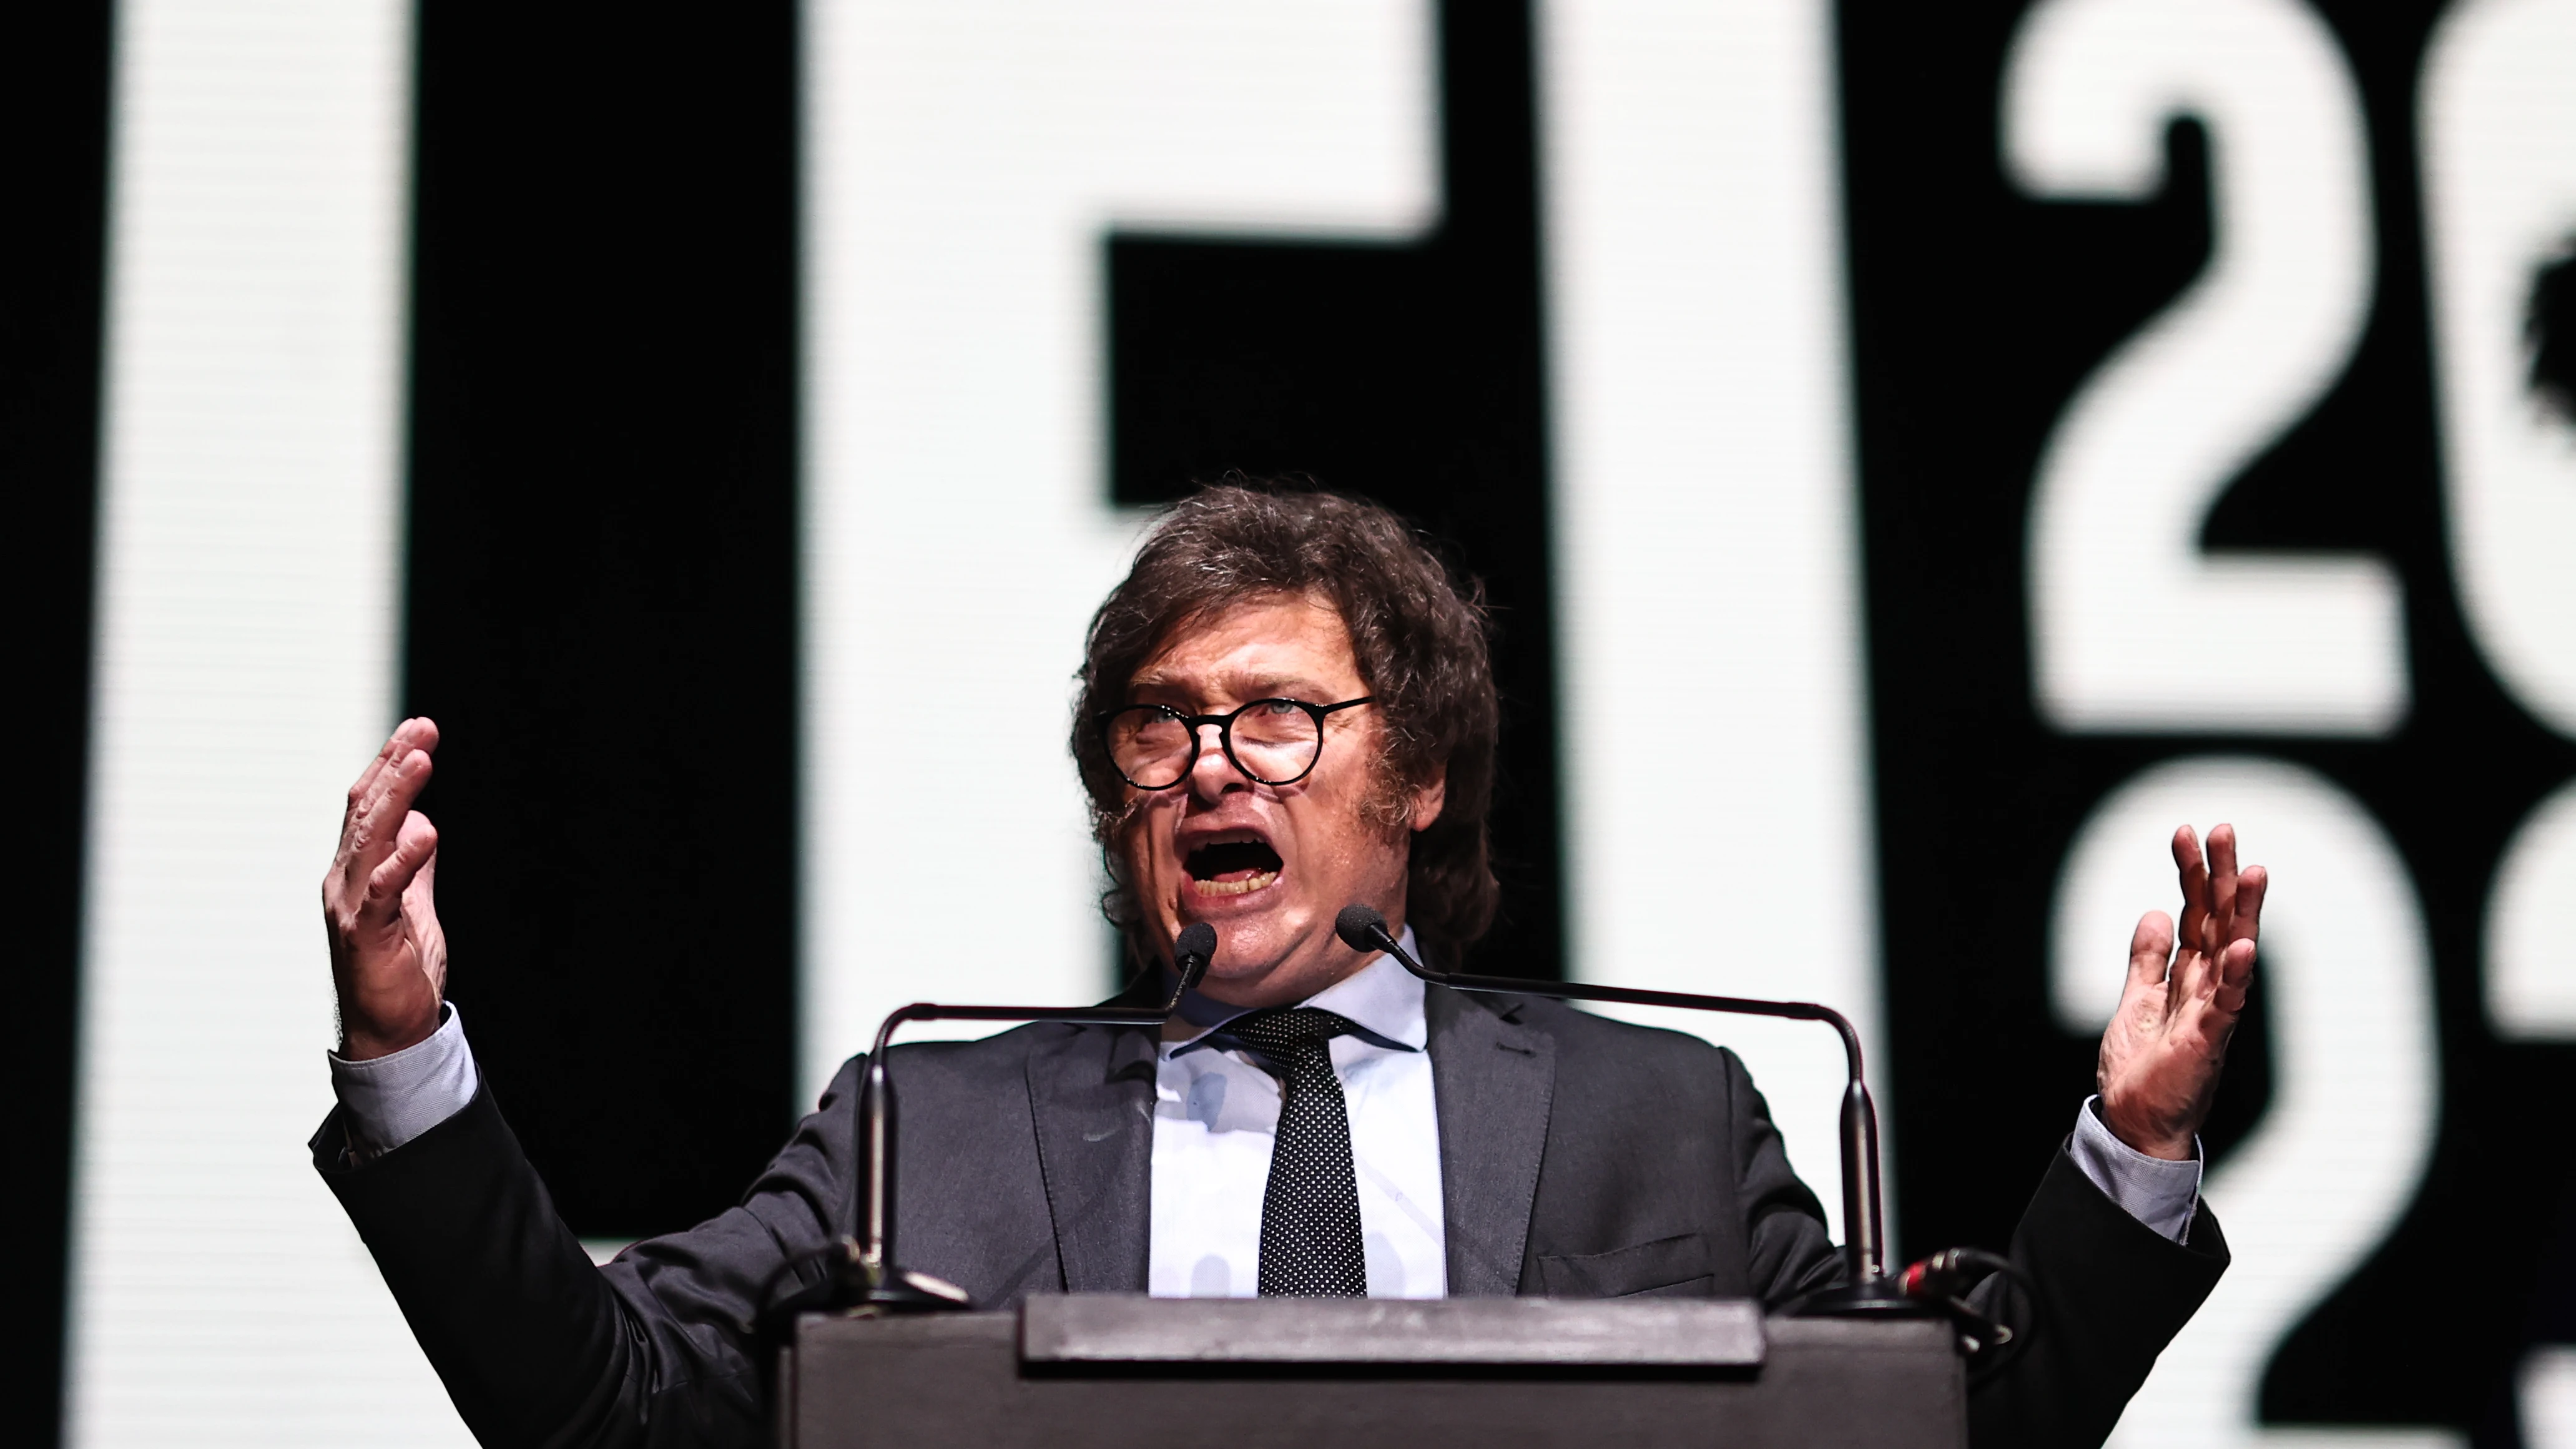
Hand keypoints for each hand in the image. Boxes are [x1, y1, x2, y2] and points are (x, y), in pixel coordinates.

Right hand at [322, 718, 448, 1059]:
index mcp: (355, 870)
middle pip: (366, 812)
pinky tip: (423, 834)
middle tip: (421, 729)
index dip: (389, 765)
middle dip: (393, 767)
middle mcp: (345, 880)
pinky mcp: (366, 936)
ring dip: (396, 798)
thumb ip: (412, 863)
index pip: (368, 806)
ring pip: (371, 841)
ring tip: (420, 761)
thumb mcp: (412, 903)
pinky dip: (402, 861)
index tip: (416, 729)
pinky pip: (384, 892)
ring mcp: (351, 907)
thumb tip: (420, 821)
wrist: (390, 1029)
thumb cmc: (396, 966)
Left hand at [2095, 823, 2264, 1160]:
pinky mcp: (2207, 1041)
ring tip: (2252, 871)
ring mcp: (2212, 1012)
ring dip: (2242, 913)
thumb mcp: (2138, 1001)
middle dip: (2221, 876)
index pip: (2195, 913)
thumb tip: (2155, 912)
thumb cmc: (2143, 1068)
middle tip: (2224, 829)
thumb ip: (2148, 960)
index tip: (2187, 833)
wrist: (2136, 1122)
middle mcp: (2208, 987)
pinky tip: (2241, 946)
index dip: (2192, 874)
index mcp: (2190, 976)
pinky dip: (2235, 975)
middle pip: (2219, 921)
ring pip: (2233, 954)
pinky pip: (2226, 1004)